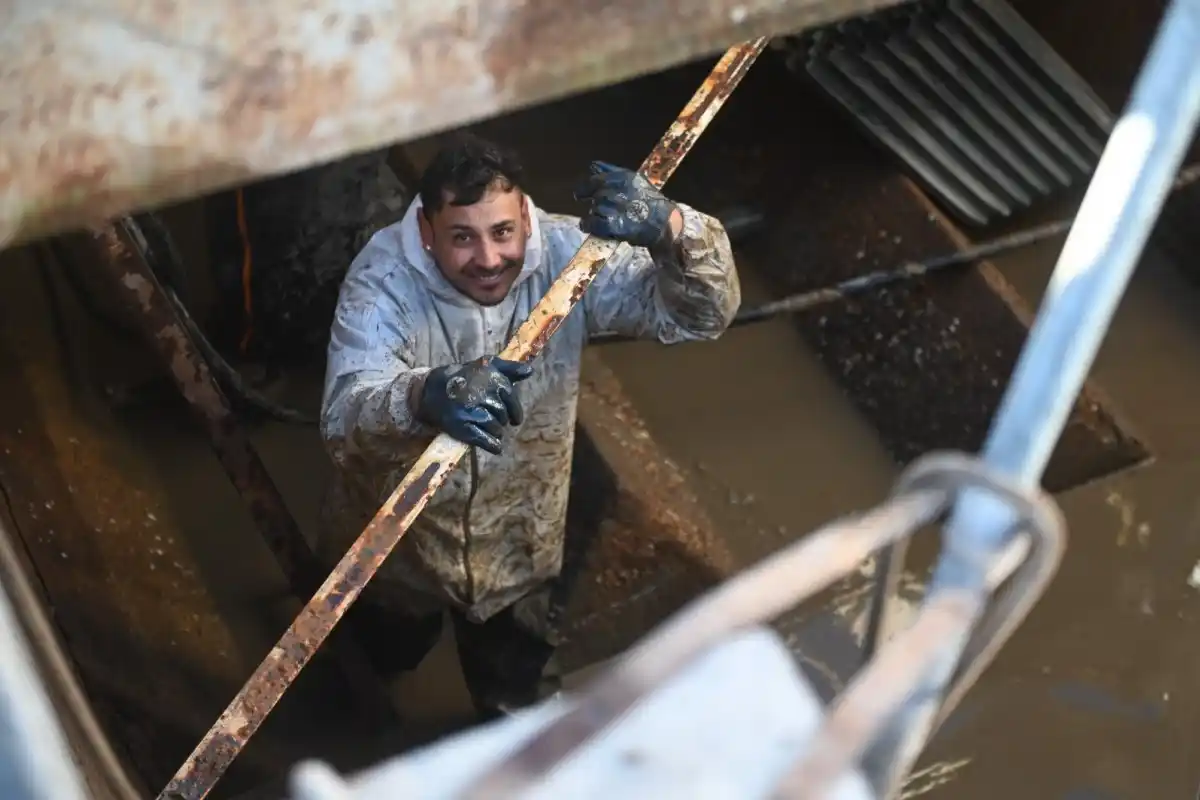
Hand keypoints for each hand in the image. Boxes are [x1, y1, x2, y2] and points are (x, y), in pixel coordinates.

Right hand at [417, 357, 533, 454]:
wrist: (434, 390)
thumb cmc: (466, 378)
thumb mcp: (488, 366)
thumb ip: (510, 368)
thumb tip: (530, 371)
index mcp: (493, 380)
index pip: (512, 401)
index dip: (514, 411)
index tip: (513, 418)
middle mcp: (483, 395)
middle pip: (504, 416)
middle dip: (501, 420)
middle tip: (493, 419)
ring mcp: (472, 412)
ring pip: (496, 429)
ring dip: (496, 432)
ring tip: (487, 428)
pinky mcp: (463, 427)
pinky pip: (486, 441)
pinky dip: (493, 445)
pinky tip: (495, 446)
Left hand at [573, 161, 678, 248]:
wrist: (666, 223)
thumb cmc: (653, 203)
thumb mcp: (636, 180)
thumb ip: (614, 173)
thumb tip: (593, 166)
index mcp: (623, 177)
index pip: (596, 175)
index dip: (586, 185)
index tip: (582, 193)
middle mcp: (617, 189)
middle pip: (594, 192)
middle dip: (592, 199)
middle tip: (591, 204)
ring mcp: (614, 206)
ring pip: (593, 208)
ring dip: (593, 213)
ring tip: (602, 218)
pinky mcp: (612, 224)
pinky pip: (592, 223)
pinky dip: (588, 225)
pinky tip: (587, 225)